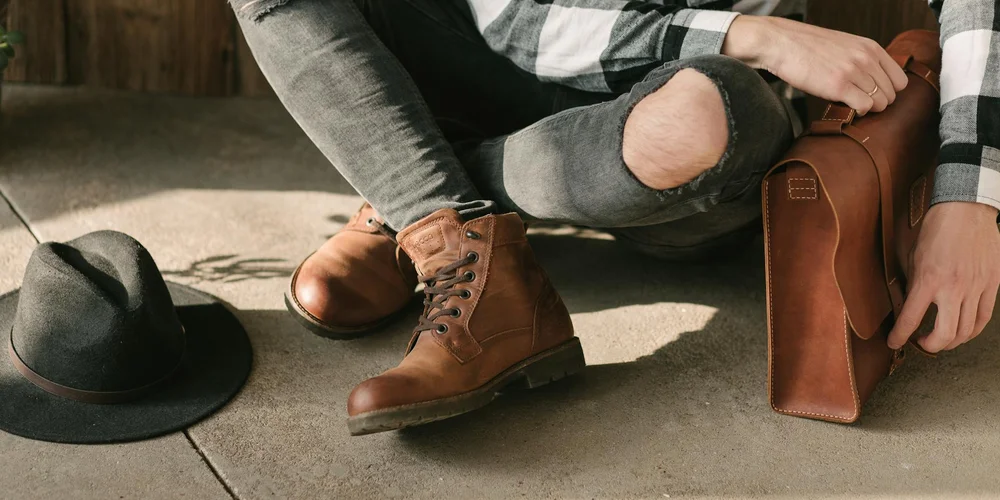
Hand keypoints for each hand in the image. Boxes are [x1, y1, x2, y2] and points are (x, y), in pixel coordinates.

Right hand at [722, 16, 908, 115]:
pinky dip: (857, 112)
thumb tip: (872, 83)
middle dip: (877, 103)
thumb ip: (861, 60)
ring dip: (866, 109)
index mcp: (870, 47)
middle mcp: (866, 58)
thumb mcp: (844, 46)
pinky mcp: (838, 86)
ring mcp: (853, 72)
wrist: (781, 43)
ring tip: (849, 104)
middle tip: (858, 103)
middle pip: (891, 94)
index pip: (899, 79)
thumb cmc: (807, 47)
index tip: (873, 96)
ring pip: (880, 102)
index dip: (888, 92)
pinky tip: (843, 106)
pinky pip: (865, 107)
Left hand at [887, 202, 999, 352]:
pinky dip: (972, 330)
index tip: (894, 342)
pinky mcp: (992, 285)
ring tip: (940, 338)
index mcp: (928, 280)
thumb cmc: (936, 230)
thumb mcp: (913, 258)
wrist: (966, 211)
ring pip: (966, 331)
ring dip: (951, 341)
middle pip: (945, 335)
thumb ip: (913, 285)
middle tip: (921, 342)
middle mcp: (953, 288)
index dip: (899, 336)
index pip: (910, 319)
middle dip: (930, 346)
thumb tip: (910, 307)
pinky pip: (983, 318)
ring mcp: (976, 288)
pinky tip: (962, 331)